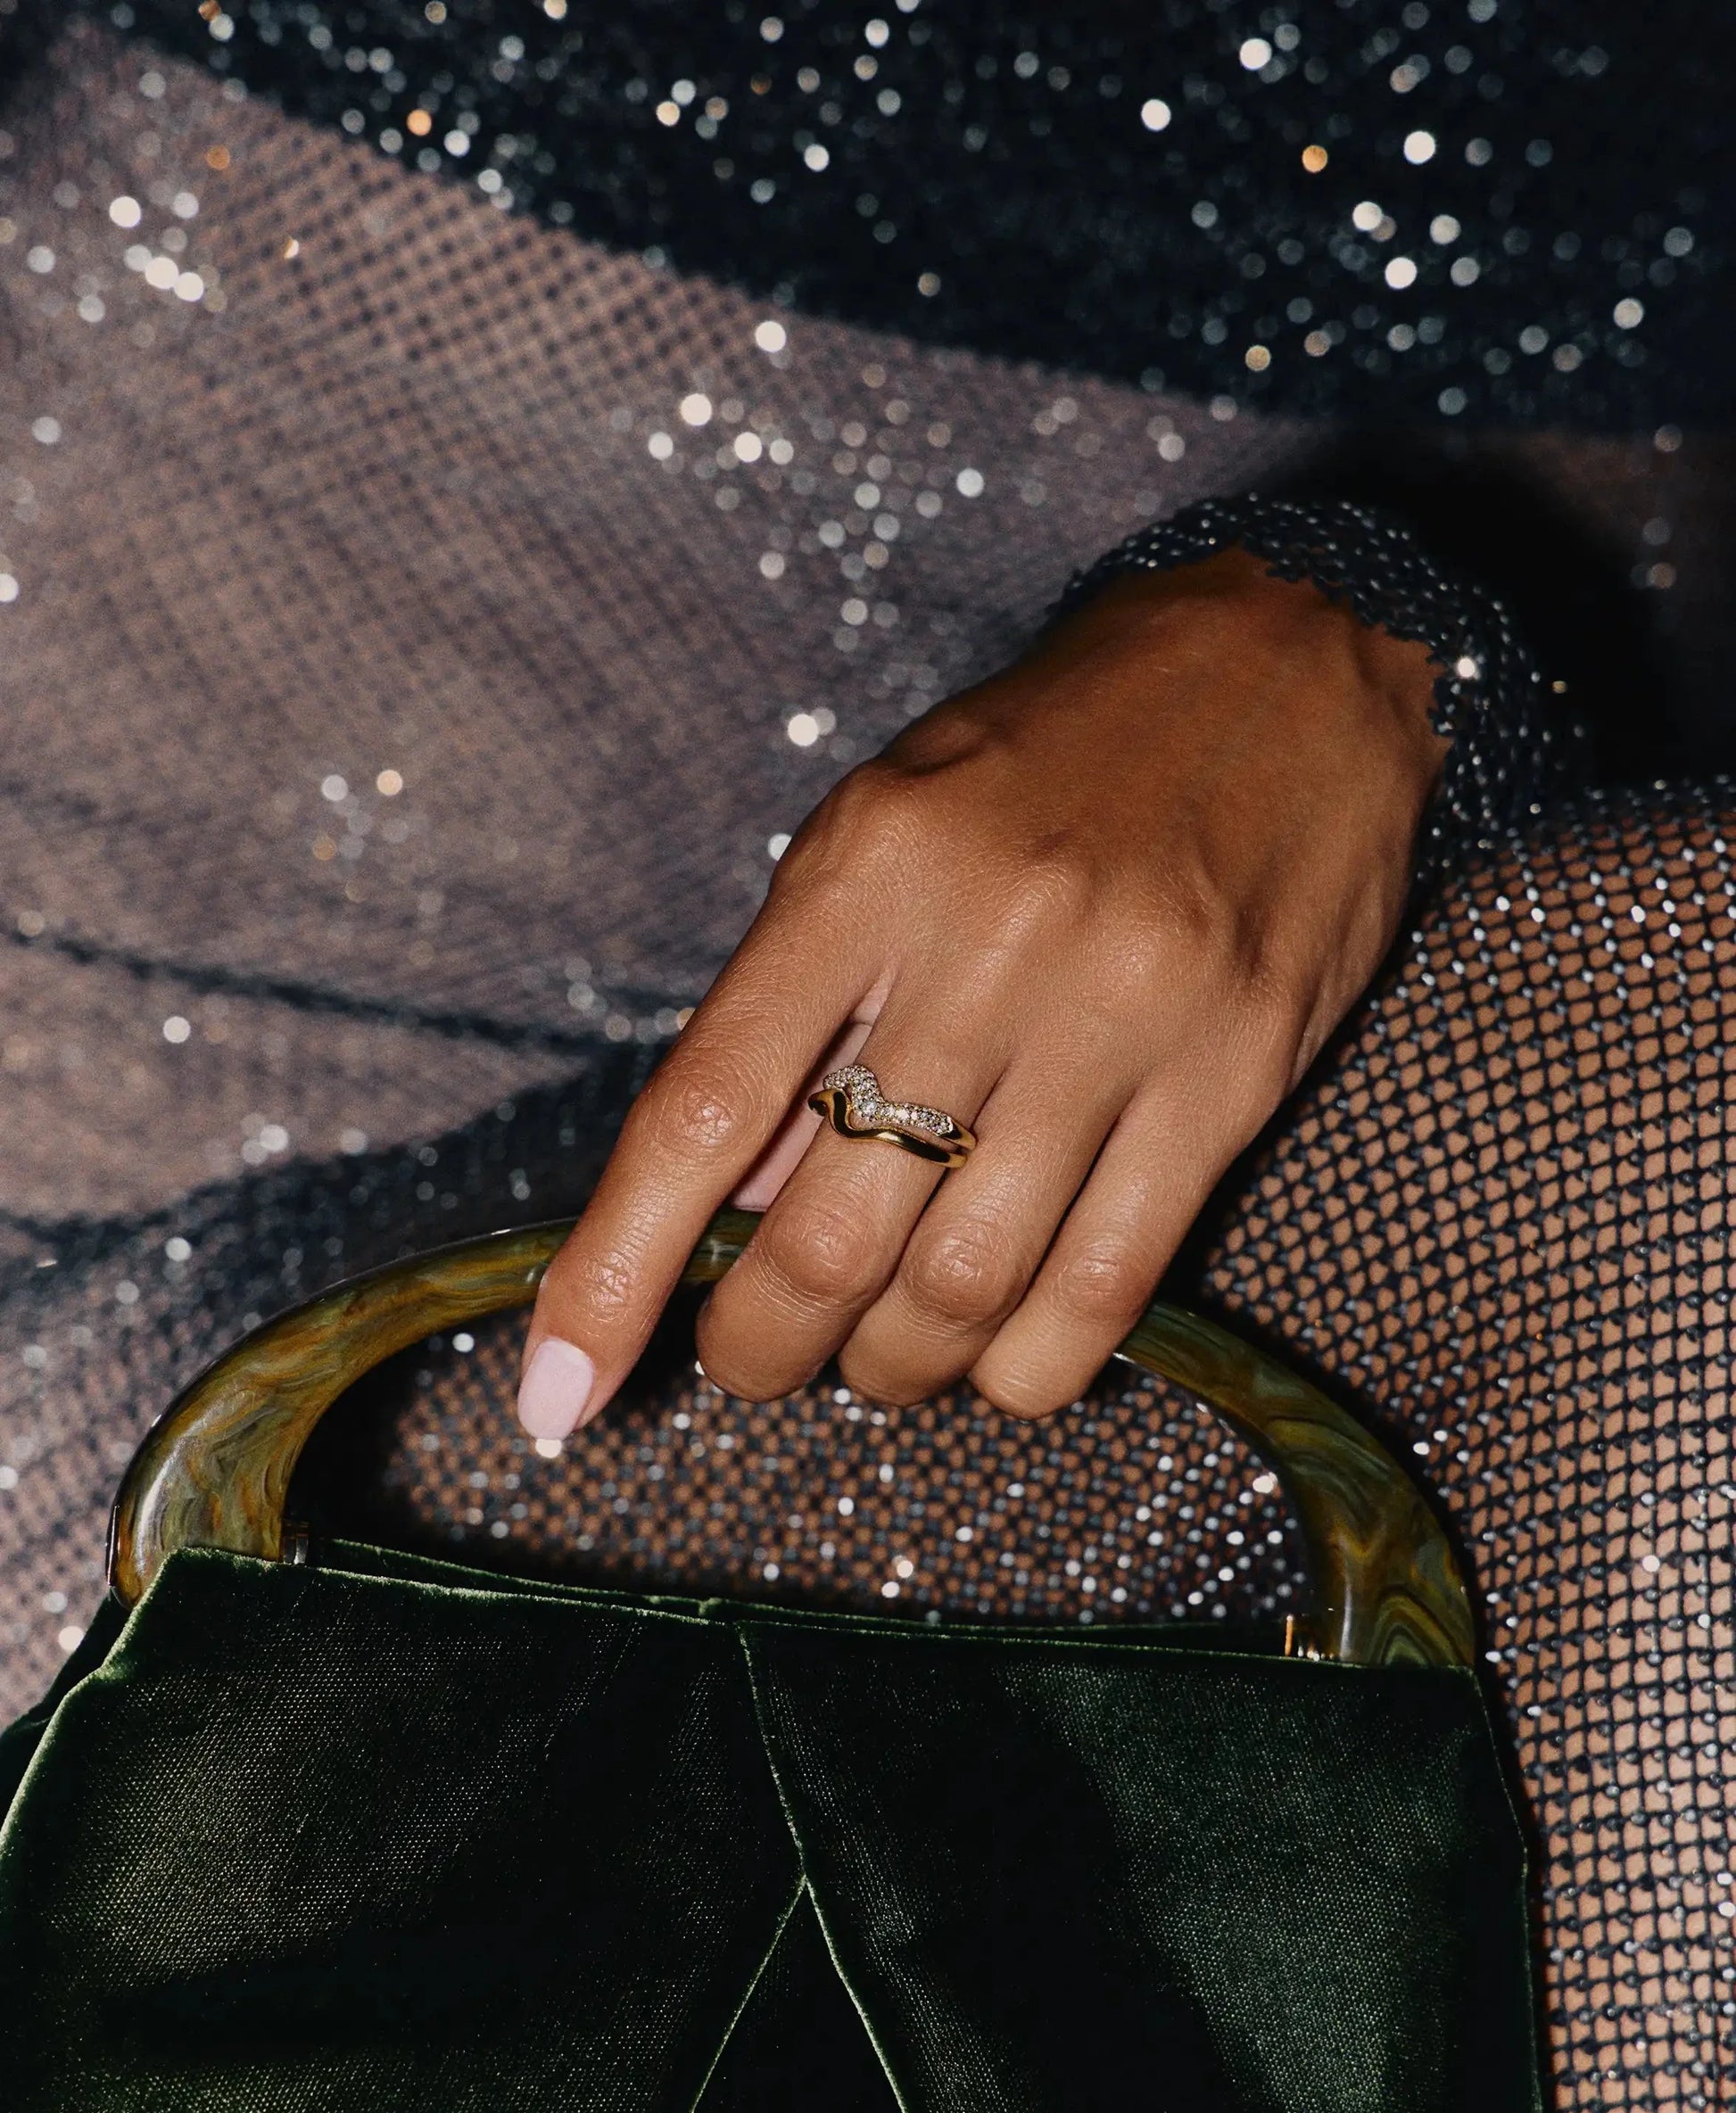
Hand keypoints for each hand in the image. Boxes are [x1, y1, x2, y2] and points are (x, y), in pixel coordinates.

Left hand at [515, 548, 1441, 1438]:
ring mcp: (1119, 1022)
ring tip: (880, 1359)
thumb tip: (728, 1203)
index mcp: (866, 873)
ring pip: (962, 1288)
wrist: (1292, 659)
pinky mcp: (1232, 1081)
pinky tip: (999, 1365)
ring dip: (893, 1367)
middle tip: (757, 1358)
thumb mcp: (883, 829)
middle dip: (762, 1345)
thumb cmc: (1054, 751)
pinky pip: (1107, 1289)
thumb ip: (798, 1005)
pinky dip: (1028, 1370)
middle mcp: (985, 950)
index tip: (554, 1392)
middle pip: (827, 1236)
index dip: (612, 1273)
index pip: (701, 1113)